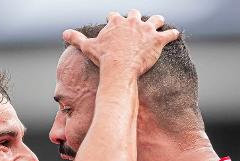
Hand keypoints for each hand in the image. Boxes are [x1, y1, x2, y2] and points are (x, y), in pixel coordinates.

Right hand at [63, 9, 178, 76]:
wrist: (119, 67)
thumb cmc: (103, 58)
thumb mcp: (88, 47)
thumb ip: (77, 38)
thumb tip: (64, 33)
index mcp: (117, 22)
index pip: (115, 16)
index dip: (115, 19)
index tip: (114, 21)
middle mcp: (133, 22)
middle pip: (136, 15)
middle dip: (136, 19)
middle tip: (138, 24)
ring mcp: (146, 30)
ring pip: (155, 20)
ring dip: (157, 21)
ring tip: (160, 22)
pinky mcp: (157, 40)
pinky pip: (168, 34)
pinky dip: (172, 34)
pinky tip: (175, 34)